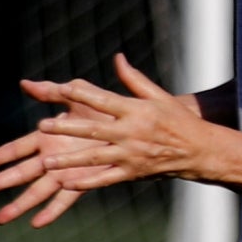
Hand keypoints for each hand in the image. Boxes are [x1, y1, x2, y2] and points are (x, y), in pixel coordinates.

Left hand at [0, 54, 206, 227]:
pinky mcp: (133, 173)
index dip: (83, 95)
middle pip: (93, 130)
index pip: (104, 100)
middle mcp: (131, 133)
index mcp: (136, 111)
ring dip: (69, 161)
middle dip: (67, 128)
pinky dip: (86, 183)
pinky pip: (106, 179)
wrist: (200, 151)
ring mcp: (131, 155)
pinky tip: (66, 183)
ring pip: (95, 158)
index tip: (61, 88)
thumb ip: (134, 79)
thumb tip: (118, 58)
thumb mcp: (159, 96)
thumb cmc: (177, 120)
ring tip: (45, 163)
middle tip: (41, 126)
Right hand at [0, 96, 116, 228]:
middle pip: (20, 173)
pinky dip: (51, 212)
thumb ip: (51, 91)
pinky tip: (37, 223)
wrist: (131, 125)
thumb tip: (25, 83)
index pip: (16, 148)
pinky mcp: (81, 182)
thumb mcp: (76, 95)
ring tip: (0, 218)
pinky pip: (64, 200)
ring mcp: (64, 172)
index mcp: (46, 137)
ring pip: (36, 191)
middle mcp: (51, 157)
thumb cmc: (102, 108)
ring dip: (18, 204)